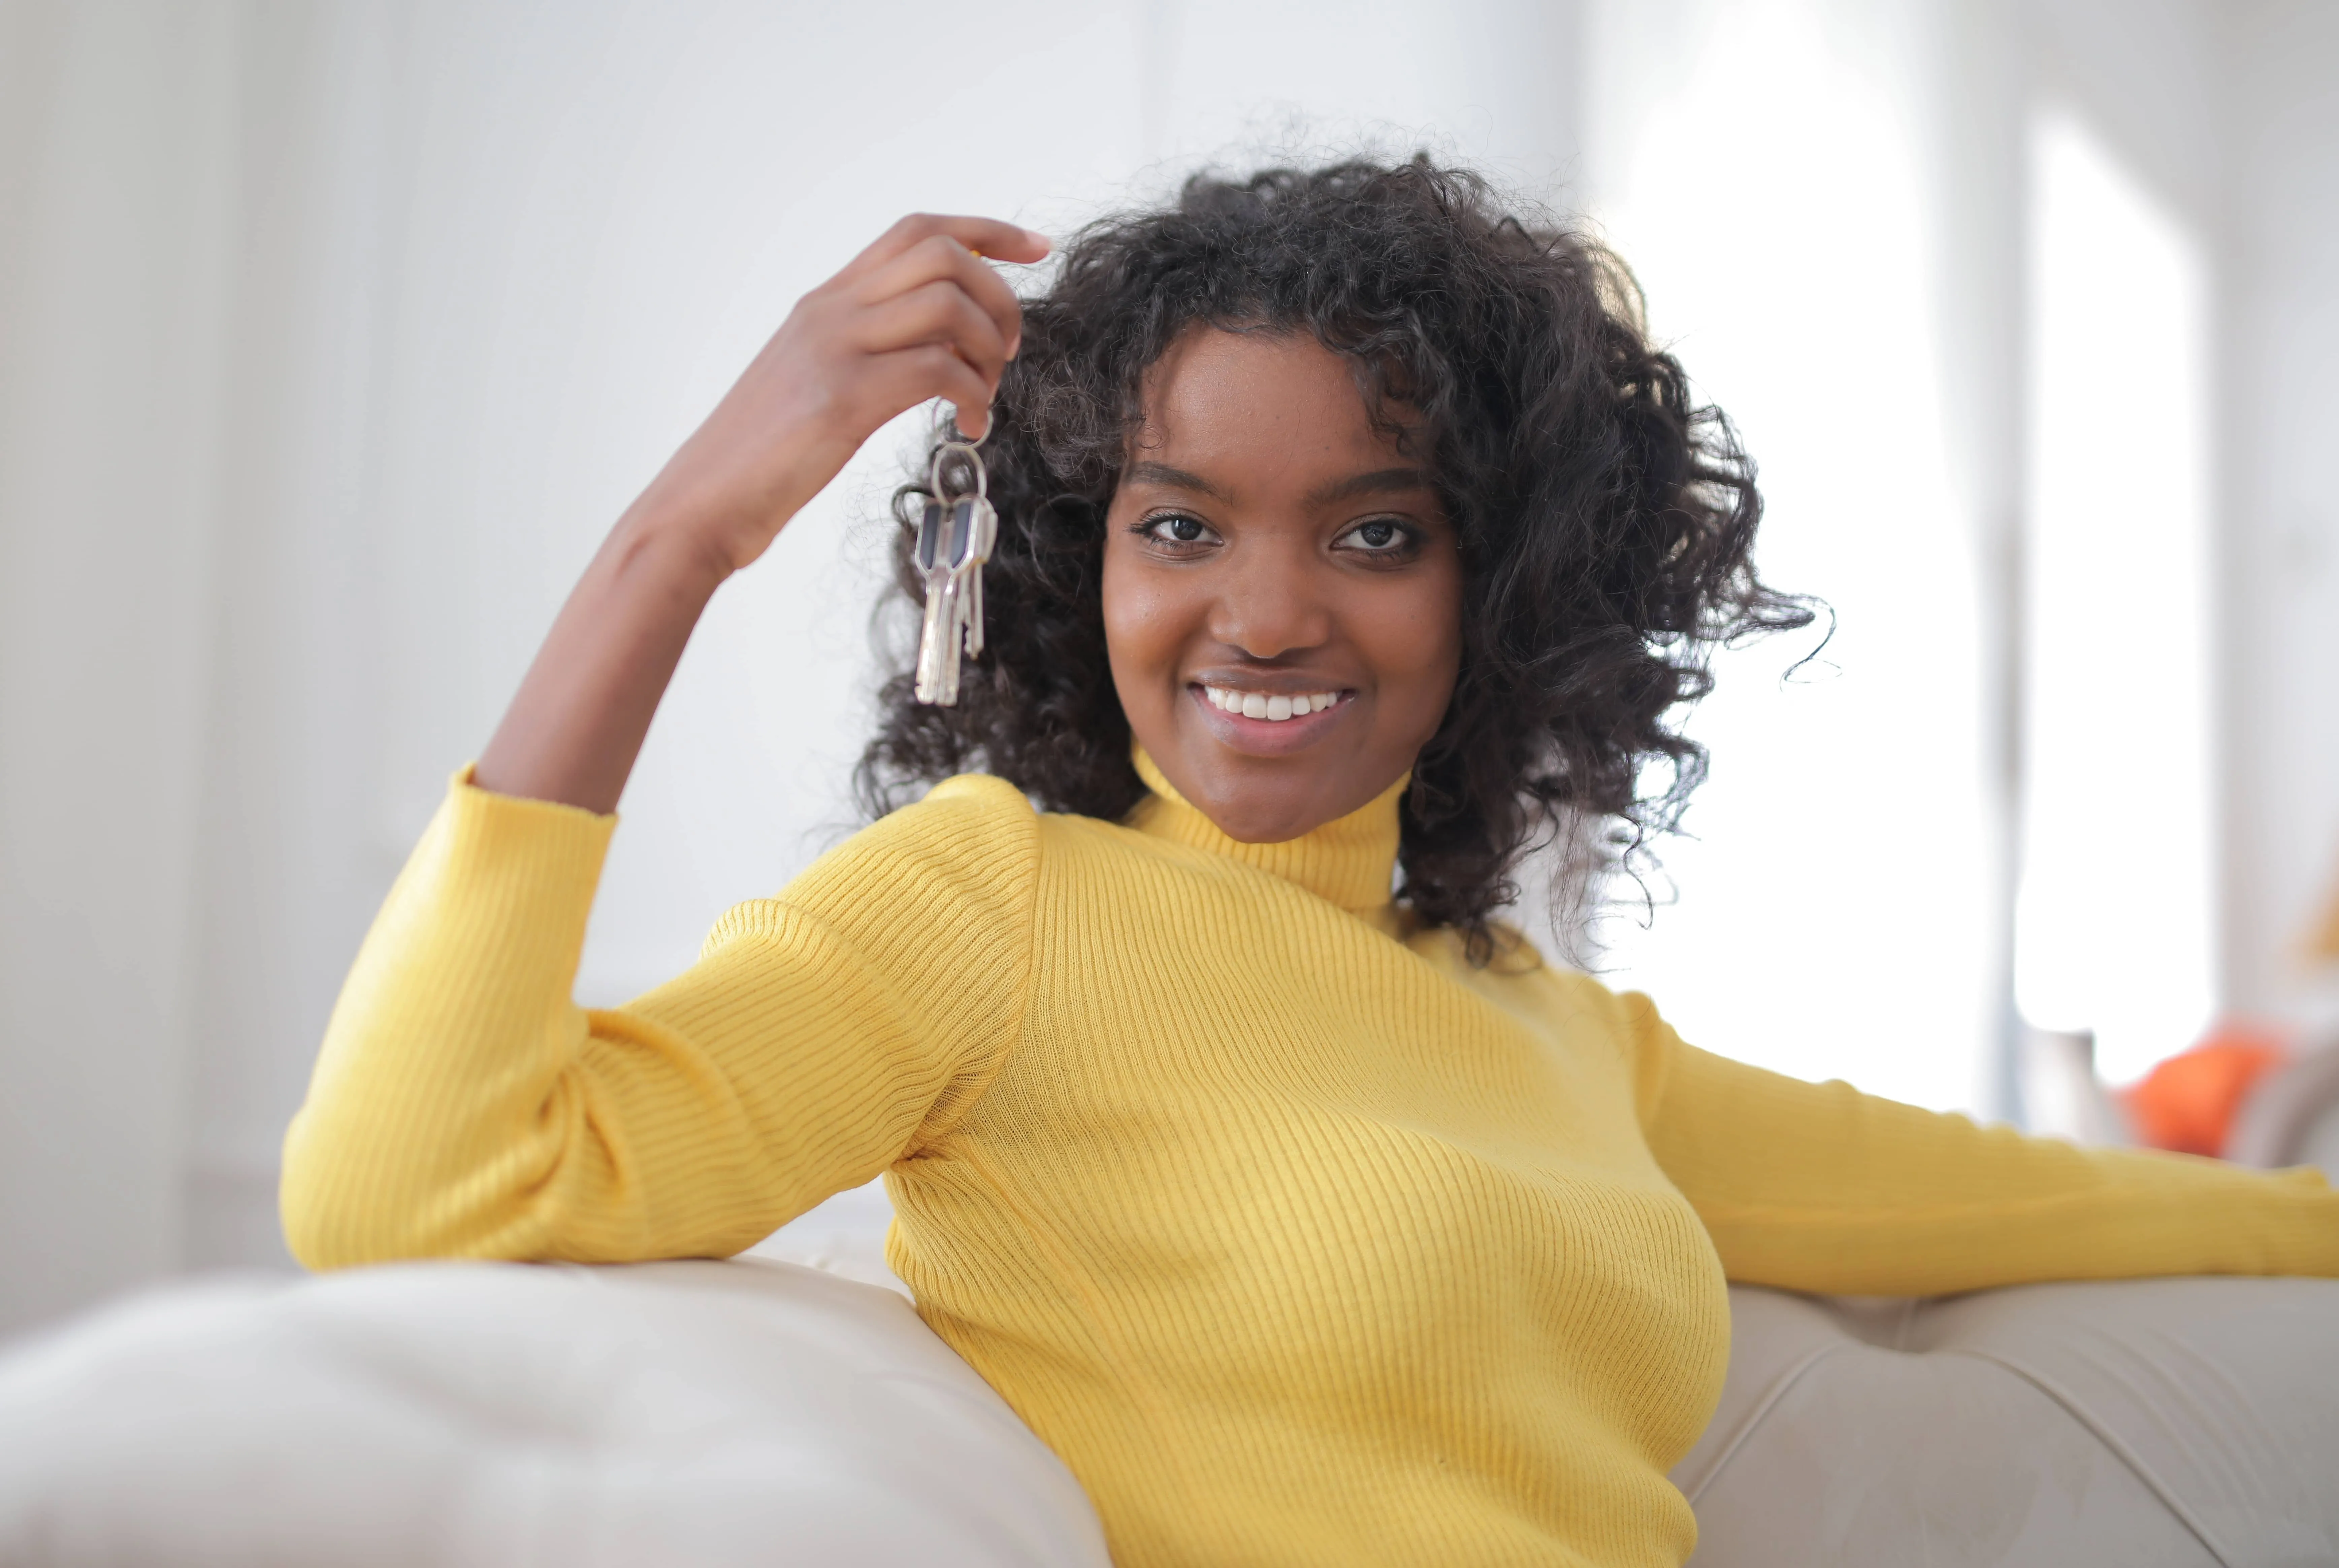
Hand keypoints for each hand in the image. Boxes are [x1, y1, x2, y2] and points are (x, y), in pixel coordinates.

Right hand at [631, 213, 1050, 577]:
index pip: (915, 232)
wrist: (702, 503)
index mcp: (826, 302)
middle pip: (942, 254)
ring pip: (946, 304)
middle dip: (998, 296)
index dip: (986, 232)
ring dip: (988, 348)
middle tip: (1007, 351)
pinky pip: (936, 370)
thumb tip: (932, 351)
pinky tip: (969, 427)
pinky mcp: (840, 399)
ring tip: (985, 394)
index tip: (1035, 249)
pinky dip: (973, 396)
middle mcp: (830, 311)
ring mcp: (833, 350)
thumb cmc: (763, 457)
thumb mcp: (815, 383)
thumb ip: (865, 352)